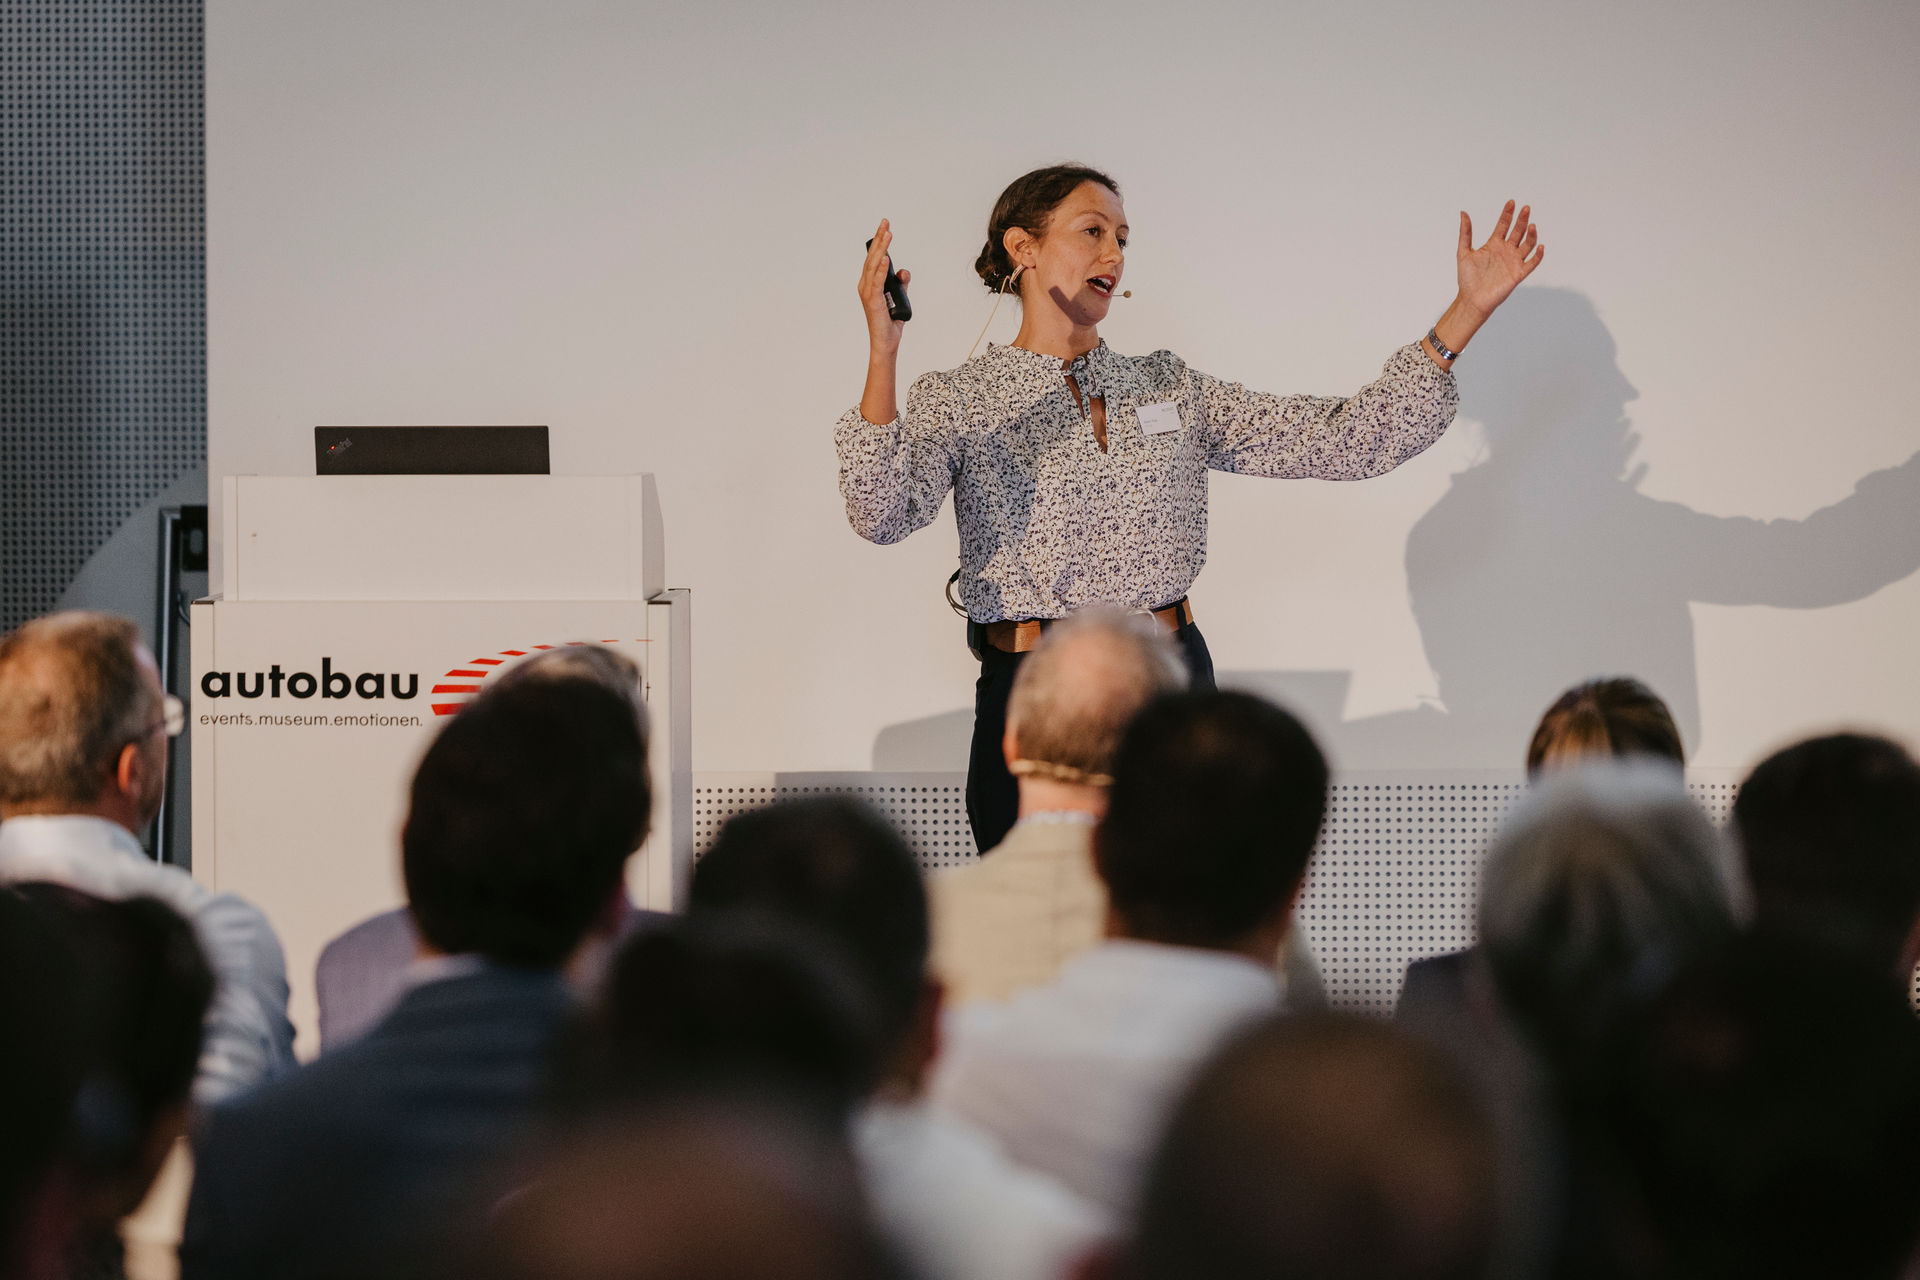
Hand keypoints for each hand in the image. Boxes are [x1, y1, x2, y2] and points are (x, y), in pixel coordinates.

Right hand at [860, 219, 911, 354]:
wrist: (886, 341)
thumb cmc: (890, 321)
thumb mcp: (900, 297)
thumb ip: (901, 283)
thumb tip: (904, 271)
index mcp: (869, 283)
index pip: (873, 258)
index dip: (879, 242)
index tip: (885, 227)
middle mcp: (865, 286)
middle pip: (872, 258)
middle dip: (880, 239)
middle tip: (886, 222)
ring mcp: (868, 293)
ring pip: (874, 266)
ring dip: (882, 249)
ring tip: (888, 234)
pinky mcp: (873, 301)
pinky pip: (877, 282)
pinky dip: (881, 269)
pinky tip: (885, 258)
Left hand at [1455, 200, 1542, 319]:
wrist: (1471, 299)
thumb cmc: (1467, 278)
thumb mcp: (1463, 252)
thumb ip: (1465, 233)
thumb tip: (1463, 213)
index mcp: (1494, 244)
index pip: (1504, 225)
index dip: (1508, 214)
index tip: (1511, 202)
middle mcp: (1506, 251)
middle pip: (1518, 231)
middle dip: (1521, 220)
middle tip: (1525, 208)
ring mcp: (1513, 261)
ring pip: (1527, 244)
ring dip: (1531, 235)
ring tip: (1531, 225)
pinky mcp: (1518, 274)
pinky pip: (1532, 263)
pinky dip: (1538, 256)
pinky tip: (1541, 247)